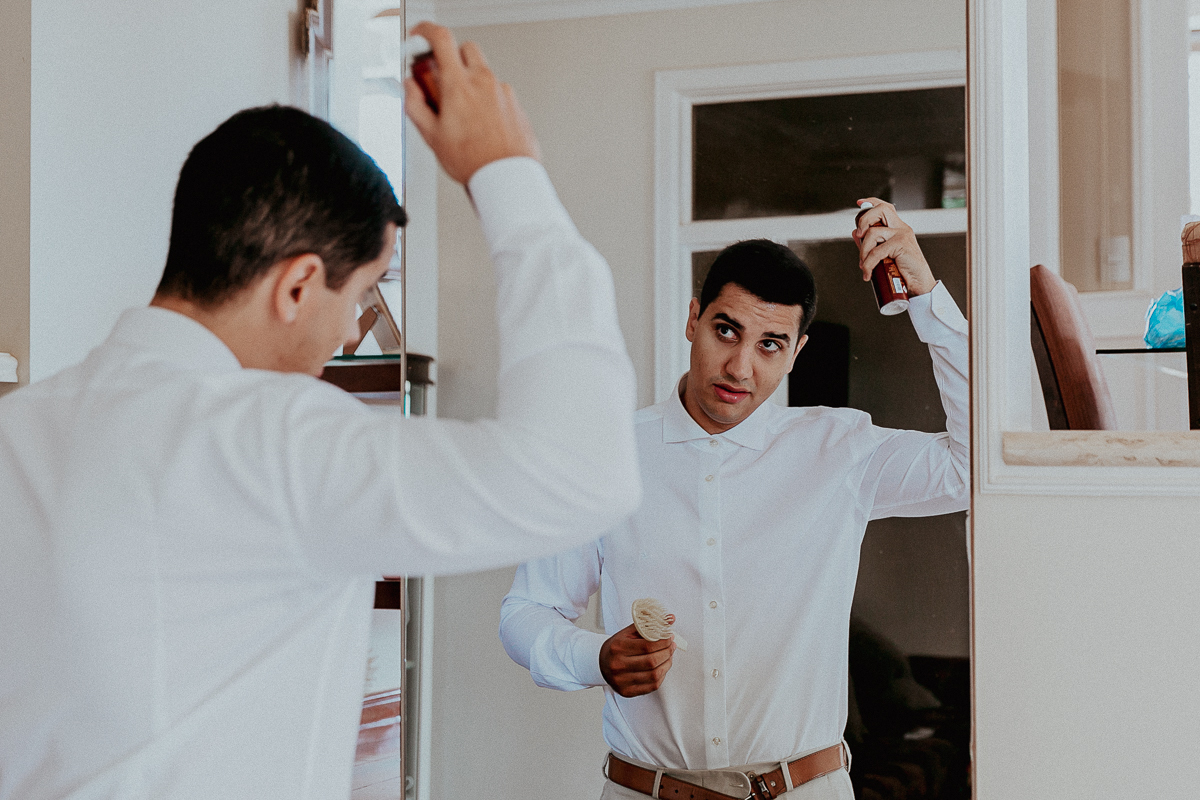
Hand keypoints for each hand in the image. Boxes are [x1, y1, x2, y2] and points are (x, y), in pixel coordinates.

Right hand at [405, 22, 540, 184]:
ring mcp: (502, 91)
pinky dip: (485, 98)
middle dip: (450, 56)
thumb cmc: (474, 162)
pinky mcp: (516, 103)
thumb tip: (409, 89)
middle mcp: (484, 82)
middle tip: (441, 77)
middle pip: (465, 48)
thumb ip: (415, 105)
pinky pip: (497, 90)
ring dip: (469, 80)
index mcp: (459, 85)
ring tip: (462, 109)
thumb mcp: (432, 136)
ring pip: (483, 71)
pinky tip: (480, 121)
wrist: (507, 178)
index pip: (441, 39)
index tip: (419, 37)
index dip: (426, 31)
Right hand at [599, 623, 675, 697]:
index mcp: (618, 647)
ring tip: (668, 656)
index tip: (669, 637)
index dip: (663, 642)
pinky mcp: (627, 692)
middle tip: (671, 646)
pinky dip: (661, 676)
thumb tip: (670, 619)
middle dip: (667, 653)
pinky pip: (652, 686)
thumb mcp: (628, 633)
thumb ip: (649, 625)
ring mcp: (622, 681)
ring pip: (654, 675)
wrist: (600, 663)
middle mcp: (618, 665)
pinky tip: (661, 668)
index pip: (647, 646)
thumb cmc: (616, 647)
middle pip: (652, 661)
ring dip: (667, 665)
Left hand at [851, 199, 936, 295]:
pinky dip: (868, 264)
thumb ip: (871, 244)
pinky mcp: (901, 244)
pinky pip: (877, 251)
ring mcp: (902, 235)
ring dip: (863, 251)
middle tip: (859, 235)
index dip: (872, 202)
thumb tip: (855, 234)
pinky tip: (868, 273)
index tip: (860, 203)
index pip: (886, 207)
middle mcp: (901, 228)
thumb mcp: (885, 255)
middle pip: (880, 210)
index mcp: (898, 228)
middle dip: (864, 220)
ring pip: (873, 233)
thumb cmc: (904, 271)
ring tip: (864, 265)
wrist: (919, 284)